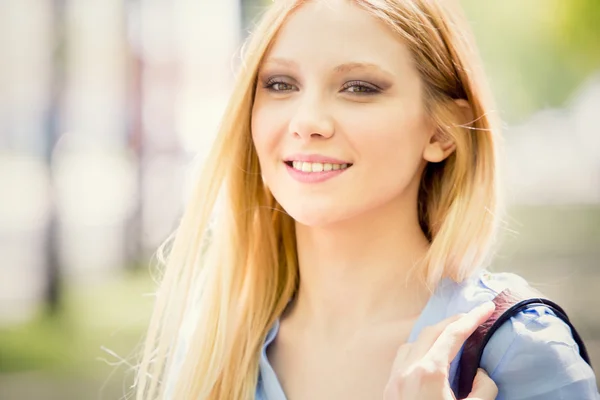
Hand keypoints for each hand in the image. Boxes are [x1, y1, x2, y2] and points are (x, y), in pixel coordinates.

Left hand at [383, 302, 497, 399]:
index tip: (487, 307)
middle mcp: (407, 371)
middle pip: (431, 333)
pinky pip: (402, 360)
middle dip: (453, 322)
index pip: (453, 335)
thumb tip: (480, 373)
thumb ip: (483, 389)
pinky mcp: (388, 390)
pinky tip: (429, 359)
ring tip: (451, 338)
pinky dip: (418, 351)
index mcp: (429, 373)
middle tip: (472, 318)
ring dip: (433, 336)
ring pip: (412, 344)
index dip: (473, 318)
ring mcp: (394, 380)